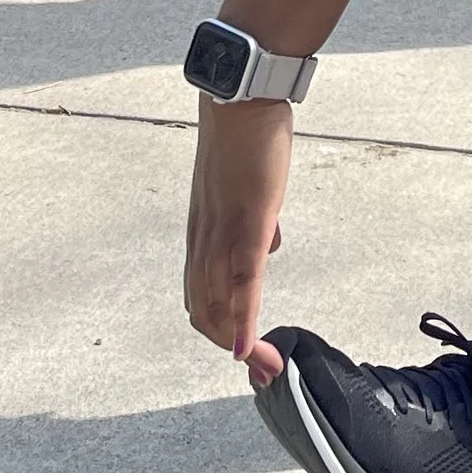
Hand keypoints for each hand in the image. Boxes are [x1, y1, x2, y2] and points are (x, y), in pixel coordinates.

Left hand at [185, 99, 293, 377]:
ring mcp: (223, 234)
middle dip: (230, 347)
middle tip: (264, 371)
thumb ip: (255, 223)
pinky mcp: (247, 224)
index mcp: (203, 233)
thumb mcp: (249, 191)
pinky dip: (245, 321)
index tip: (250, 353)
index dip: (221, 330)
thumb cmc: (247, 140)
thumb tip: (270, 245)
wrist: (241, 101)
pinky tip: (250, 349)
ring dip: (241, 344)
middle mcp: (204, 241)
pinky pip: (243, 283)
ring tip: (264, 370)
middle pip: (203, 311)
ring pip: (218, 305)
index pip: (201, 296)